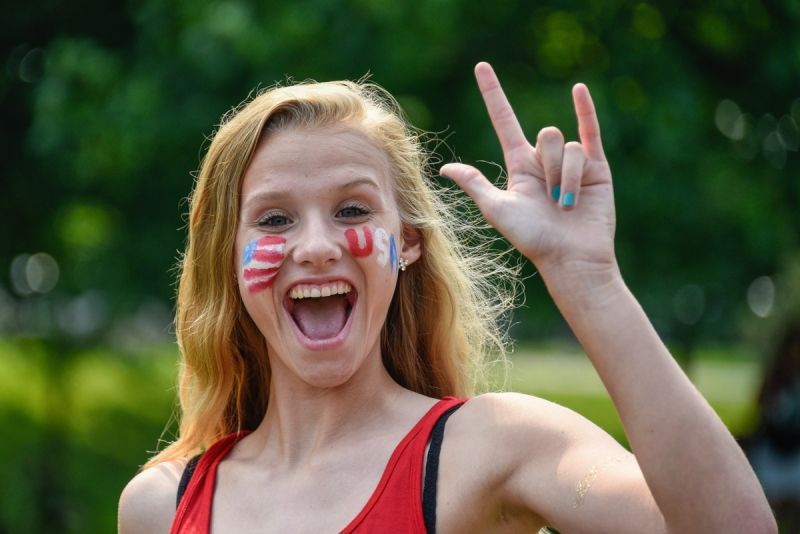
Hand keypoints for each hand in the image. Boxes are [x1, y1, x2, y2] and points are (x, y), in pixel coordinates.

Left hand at [441, 62, 616, 277]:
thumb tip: (445, 168)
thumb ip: (476, 185)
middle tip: (550, 200)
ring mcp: (571, 162)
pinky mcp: (596, 167)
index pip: (504, 121)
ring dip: (566, 177)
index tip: (481, 66)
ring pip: (567, 146)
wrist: (571, 257)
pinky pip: (590, 132)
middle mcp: (544, 160)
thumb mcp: (498, 211)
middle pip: (545, 135)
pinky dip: (586, 110)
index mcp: (519, 165)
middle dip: (548, 167)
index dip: (493, 94)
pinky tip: (579, 89)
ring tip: (567, 204)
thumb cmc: (533, 239)